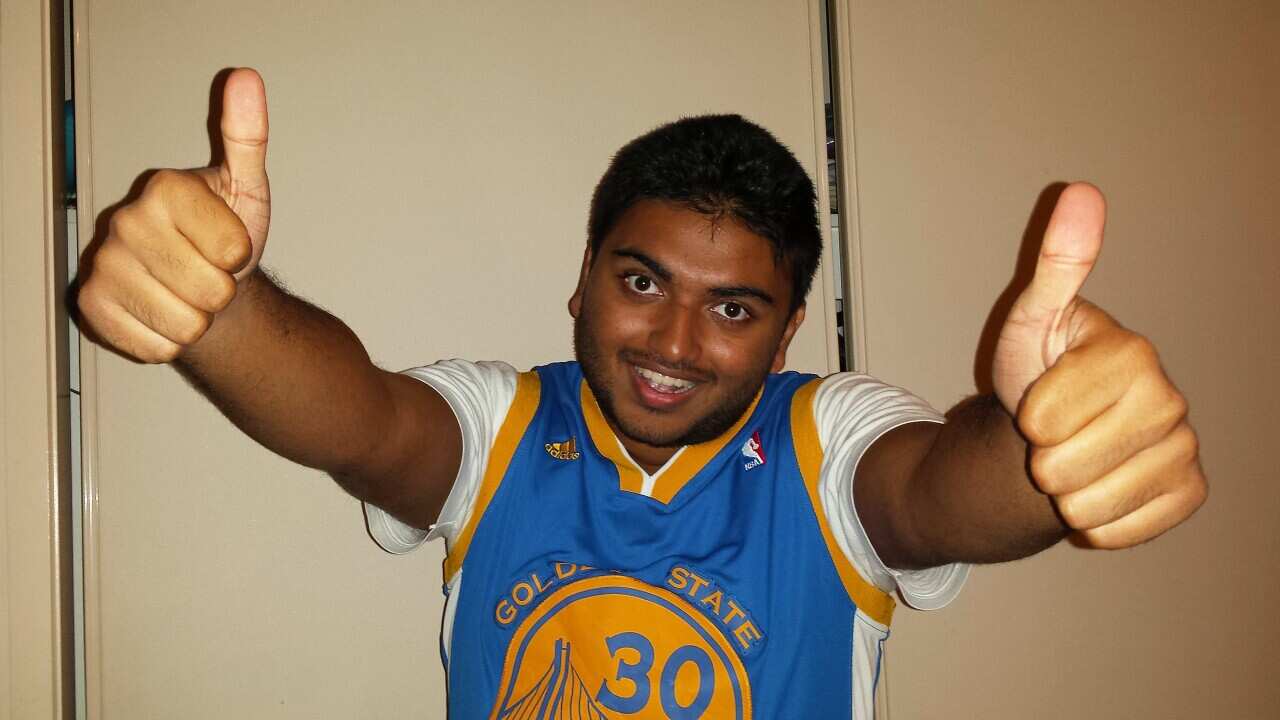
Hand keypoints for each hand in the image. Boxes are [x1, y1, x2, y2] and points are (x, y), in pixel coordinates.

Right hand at [77, 68, 270, 362]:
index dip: (241, 256)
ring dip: (198, 319)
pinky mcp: (92, 305)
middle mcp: (126, 220)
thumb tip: (246, 79)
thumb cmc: (224, 236)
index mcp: (165, 188)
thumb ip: (247, 138)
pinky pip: (156, 346)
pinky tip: (164, 312)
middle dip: (222, 291)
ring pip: (186, 324)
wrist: (197, 284)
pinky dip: (170, 340)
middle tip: (208, 272)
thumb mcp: (247, 188)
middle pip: (211, 290)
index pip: (234, 251)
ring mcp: (104, 263)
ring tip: (188, 293)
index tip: (228, 243)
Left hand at [992, 183, 1205, 548]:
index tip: (1035, 398)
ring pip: (1091, 502)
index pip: (1045, 414)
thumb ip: (1055, 265)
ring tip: (1067, 463)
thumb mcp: (1030, 320)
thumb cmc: (1037, 370)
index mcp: (1133, 353)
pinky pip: (1126, 530)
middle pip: (1067, 463)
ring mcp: (1183, 448)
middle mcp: (1170, 399)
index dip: (1025, 415)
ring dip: (1062, 494)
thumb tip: (1080, 191)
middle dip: (1039, 458)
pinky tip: (1094, 491)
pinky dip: (1095, 524)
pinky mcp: (1187, 492)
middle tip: (1048, 437)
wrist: (1054, 432)